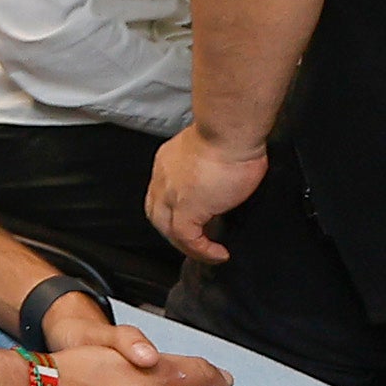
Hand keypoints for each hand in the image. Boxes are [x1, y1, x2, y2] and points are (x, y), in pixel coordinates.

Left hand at [147, 123, 267, 267]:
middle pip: (157, 215)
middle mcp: (163, 178)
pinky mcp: (187, 208)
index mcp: (167, 162)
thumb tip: (220, 179)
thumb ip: (208, 168)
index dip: (172, 211)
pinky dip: (202, 251)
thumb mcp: (212, 151)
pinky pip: (188, 240)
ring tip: (208, 253)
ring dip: (187, 246)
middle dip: (174, 232)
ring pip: (168, 230)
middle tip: (196, 243)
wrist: (228, 131)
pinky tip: (218, 254)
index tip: (194, 219)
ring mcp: (171, 195)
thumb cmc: (229, 133)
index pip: (160, 194)